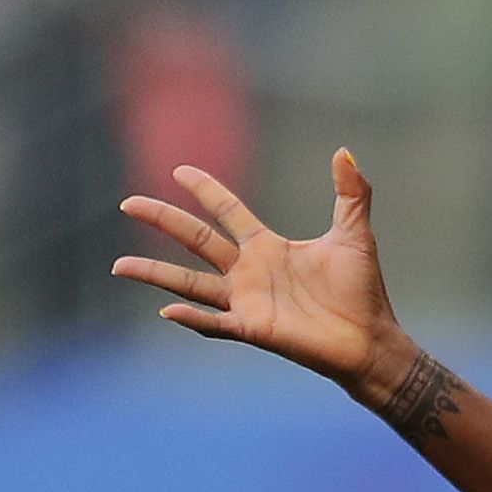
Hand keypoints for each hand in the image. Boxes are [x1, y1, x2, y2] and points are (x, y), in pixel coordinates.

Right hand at [111, 148, 404, 396]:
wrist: (373, 340)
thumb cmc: (362, 291)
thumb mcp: (355, 234)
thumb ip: (351, 193)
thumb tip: (344, 151)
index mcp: (268, 247)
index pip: (228, 212)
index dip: (206, 190)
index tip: (179, 170)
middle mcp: (250, 272)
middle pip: (196, 240)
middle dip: (163, 220)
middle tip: (127, 203)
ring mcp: (247, 301)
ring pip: (190, 284)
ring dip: (155, 274)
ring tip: (118, 266)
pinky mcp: (254, 328)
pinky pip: (215, 323)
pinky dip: (192, 319)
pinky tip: (166, 311)